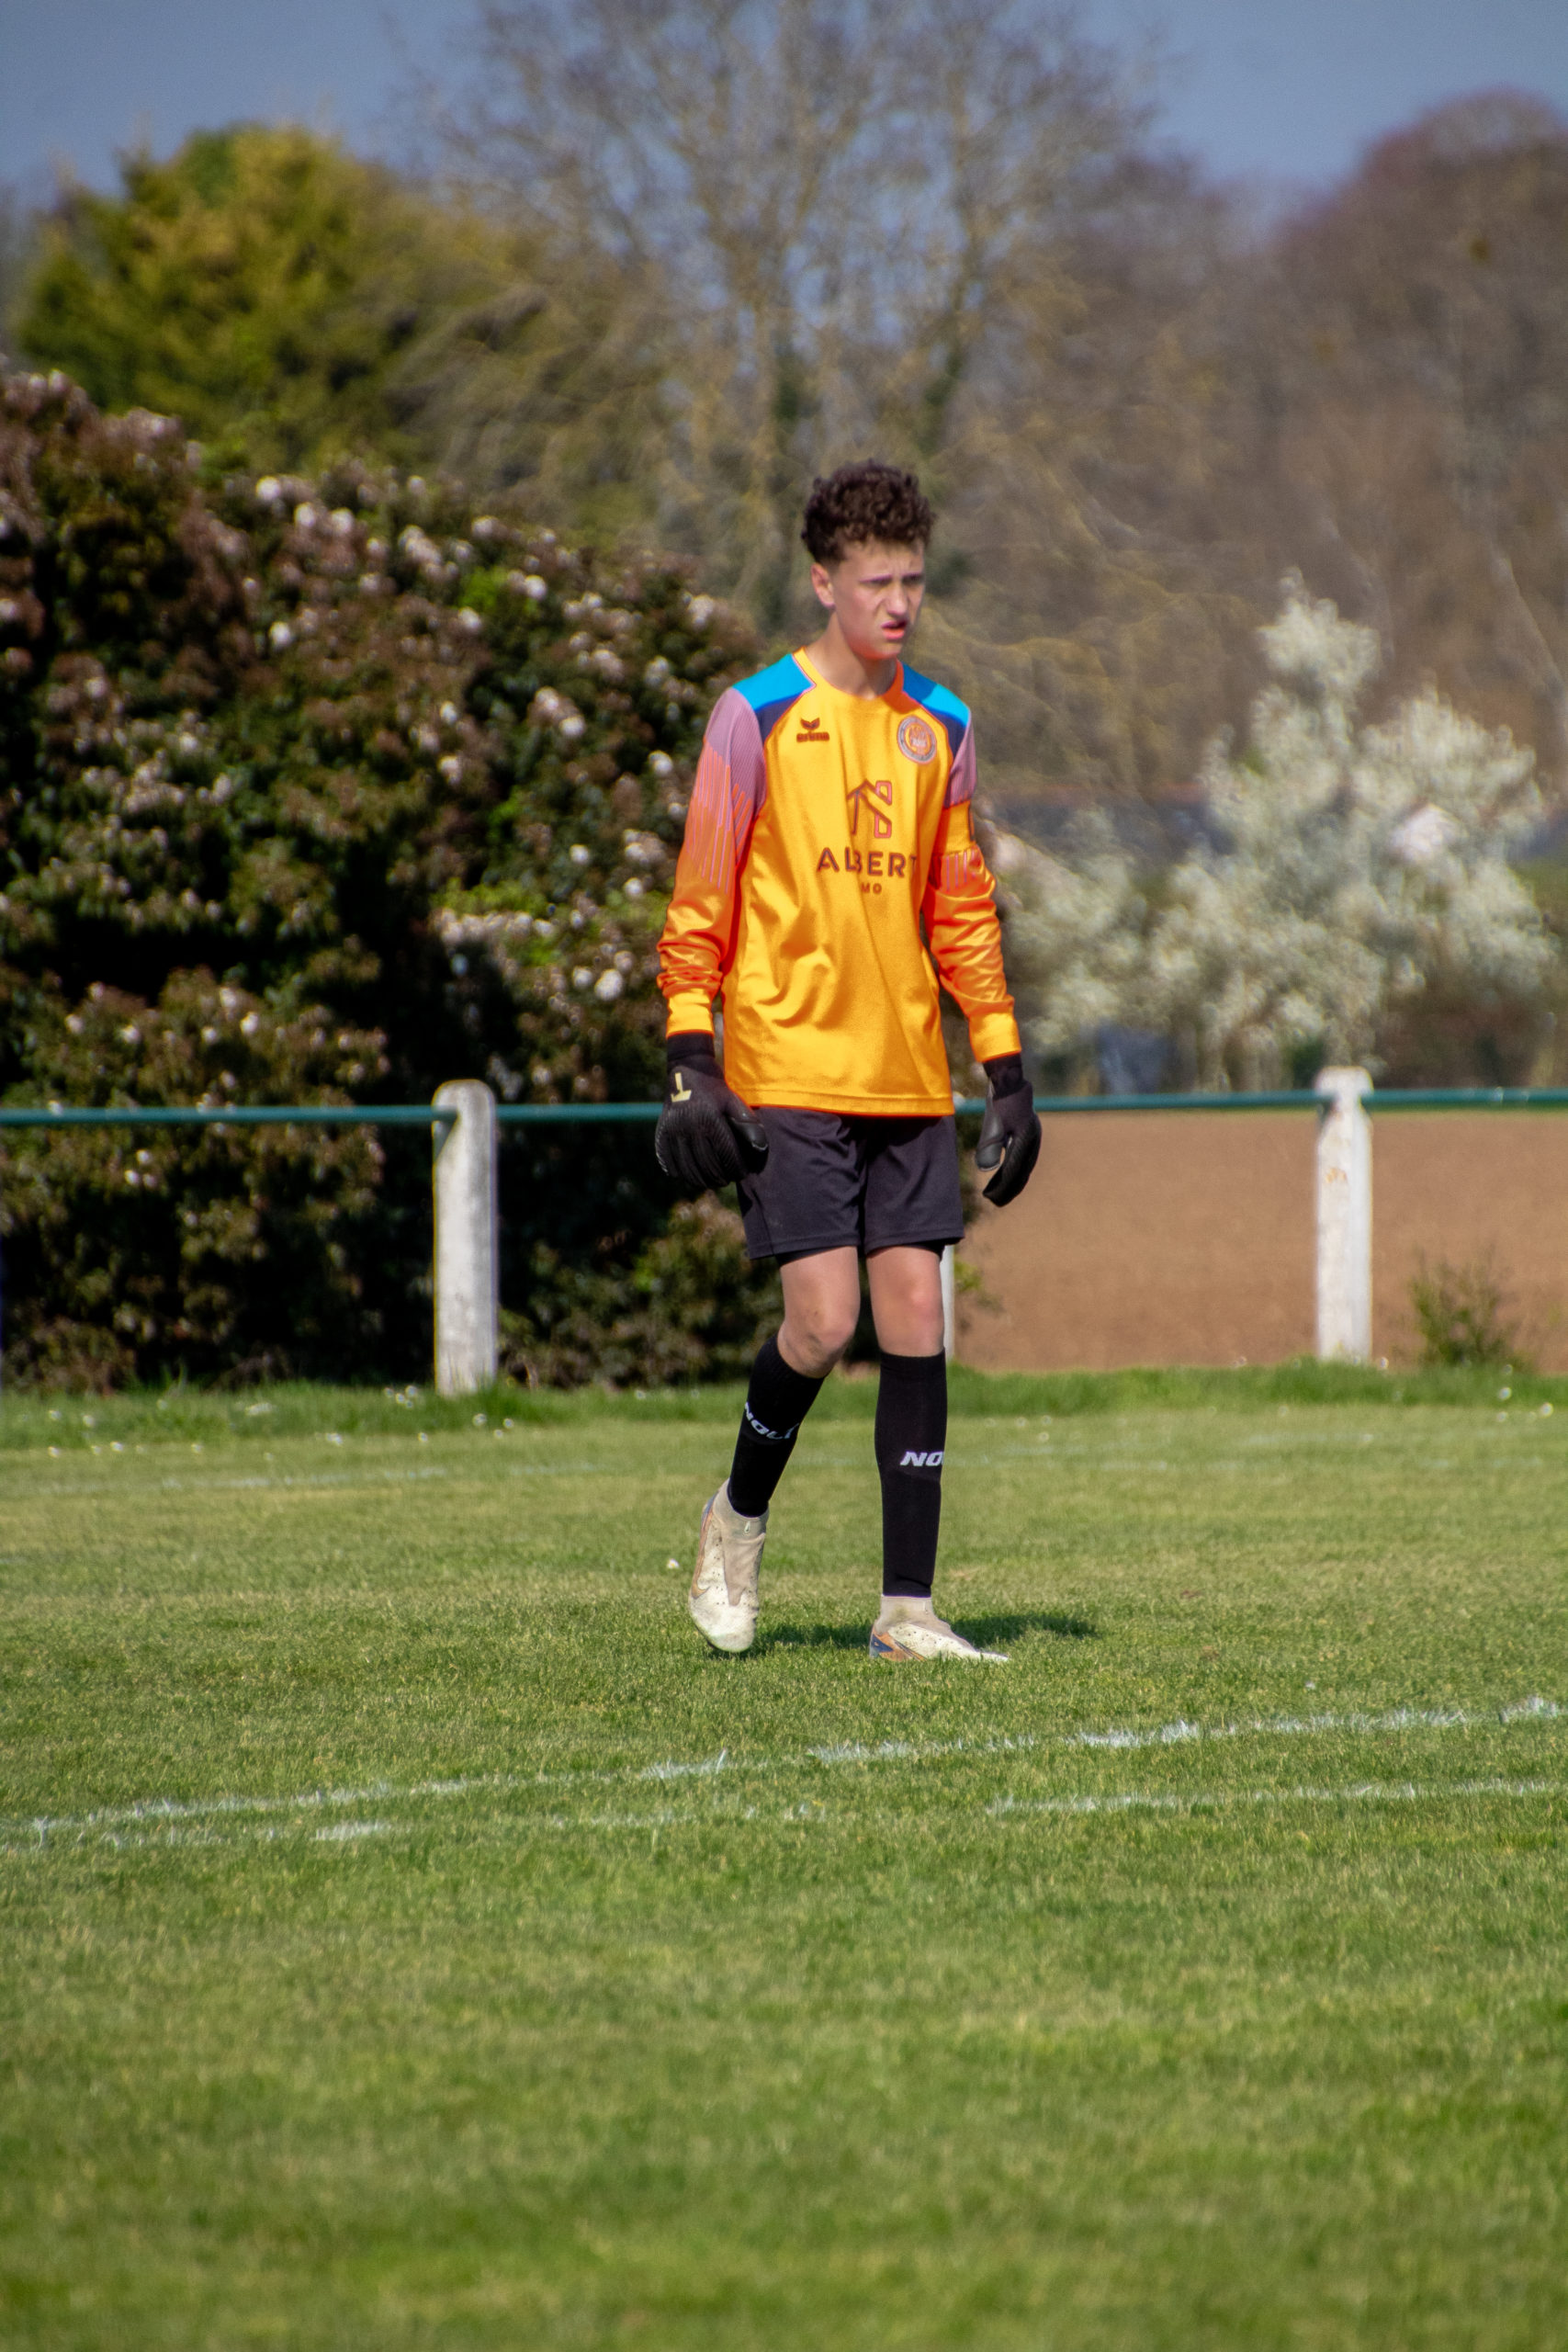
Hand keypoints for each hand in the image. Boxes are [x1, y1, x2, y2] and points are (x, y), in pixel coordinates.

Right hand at [655, 1033, 768, 1194]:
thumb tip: (760, 1149)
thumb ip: (748, 1125)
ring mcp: (673, 1132)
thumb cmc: (715, 1089)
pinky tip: (689, 1174)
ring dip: (701, 1180)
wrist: (687, 1070)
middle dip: (720, 1178)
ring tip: (710, 1181)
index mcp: (710, 1120)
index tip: (741, 1174)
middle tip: (726, 1180)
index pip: (727, 1156)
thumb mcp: (734, 1102)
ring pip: (687, 1169)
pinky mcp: (661, 1134)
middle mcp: (690, 1128)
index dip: (736, 1169)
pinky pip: (669, 1163)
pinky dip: (680, 1173)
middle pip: (707, 1167)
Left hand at [974, 1054, 1040, 1205]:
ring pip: (1024, 1166)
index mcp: (1025, 1139)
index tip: (989, 1198)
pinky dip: (1016, 1169)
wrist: (1010, 1080)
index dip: (1002, 1187)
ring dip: (1013, 1181)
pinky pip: (1023, 1157)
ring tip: (1000, 1193)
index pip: (1013, 1171)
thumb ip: (990, 1145)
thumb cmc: (1000, 1100)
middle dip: (1009, 1189)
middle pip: (1022, 1172)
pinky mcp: (1028, 1133)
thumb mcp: (992, 1122)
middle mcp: (1033, 1140)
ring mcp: (1033, 1137)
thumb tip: (985, 1168)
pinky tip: (1007, 1175)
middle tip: (995, 1202)